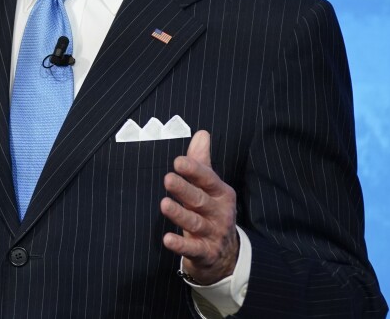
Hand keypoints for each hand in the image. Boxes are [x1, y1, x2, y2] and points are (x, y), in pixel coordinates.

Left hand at [160, 130, 238, 284]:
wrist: (225, 254)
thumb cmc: (211, 211)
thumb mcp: (210, 188)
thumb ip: (202, 162)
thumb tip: (201, 133)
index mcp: (221, 193)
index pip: (208, 179)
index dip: (194, 170)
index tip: (178, 161)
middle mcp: (219, 213)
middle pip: (200, 199)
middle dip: (185, 189)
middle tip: (168, 179)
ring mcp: (214, 234)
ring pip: (195, 222)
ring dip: (180, 214)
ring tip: (164, 205)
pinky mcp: (206, 253)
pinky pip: (192, 248)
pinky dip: (181, 244)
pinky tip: (167, 239)